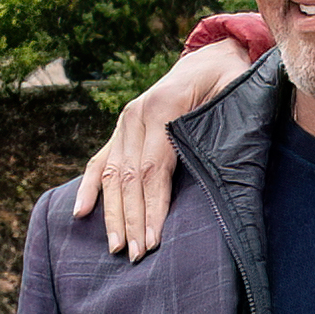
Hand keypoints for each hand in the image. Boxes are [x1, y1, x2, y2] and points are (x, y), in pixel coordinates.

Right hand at [74, 37, 255, 256]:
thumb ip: (222, 125)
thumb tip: (216, 166)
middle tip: (135, 256)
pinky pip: (100, 161)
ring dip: (112, 213)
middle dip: (131, 220)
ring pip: (112, 174)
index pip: (152, 169)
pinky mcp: (122, 131)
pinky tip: (80, 213)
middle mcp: (136, 115)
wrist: (213, 57)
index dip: (151, 207)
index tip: (153, 240)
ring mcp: (125, 123)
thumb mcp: (235, 95)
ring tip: (115, 248)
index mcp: (162, 108)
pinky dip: (90, 188)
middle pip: (129, 177)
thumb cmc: (231, 82)